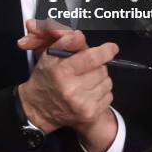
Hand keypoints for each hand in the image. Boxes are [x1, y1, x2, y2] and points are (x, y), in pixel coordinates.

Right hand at [17, 26, 118, 151]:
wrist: (40, 108)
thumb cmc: (46, 78)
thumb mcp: (49, 55)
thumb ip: (65, 42)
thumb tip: (80, 36)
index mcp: (61, 71)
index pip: (91, 58)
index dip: (105, 51)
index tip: (112, 48)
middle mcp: (71, 89)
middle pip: (102, 69)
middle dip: (98, 65)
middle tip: (86, 68)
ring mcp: (82, 104)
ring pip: (107, 82)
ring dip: (101, 79)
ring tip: (86, 81)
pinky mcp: (90, 115)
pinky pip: (108, 96)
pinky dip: (102, 92)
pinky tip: (89, 92)